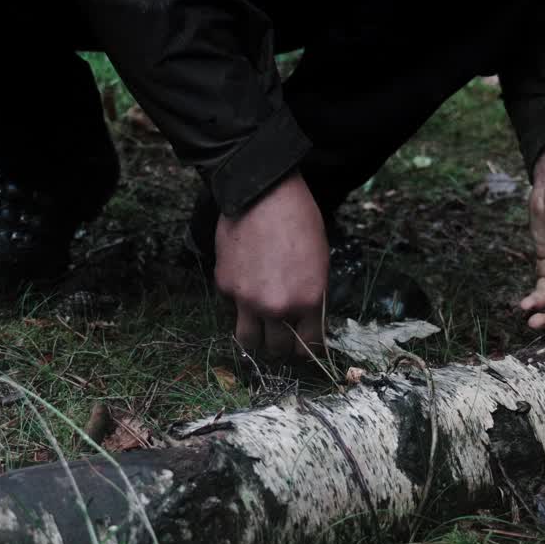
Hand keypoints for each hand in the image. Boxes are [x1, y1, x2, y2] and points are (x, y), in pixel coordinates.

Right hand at [215, 171, 328, 358]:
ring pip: (248, 341)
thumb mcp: (320, 262)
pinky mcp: (225, 287)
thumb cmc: (300, 221)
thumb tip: (303, 319)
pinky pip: (231, 307)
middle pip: (277, 348)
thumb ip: (311, 296)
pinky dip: (238, 302)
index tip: (303, 347)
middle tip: (280, 335)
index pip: (308, 346)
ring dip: (255, 337)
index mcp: (308, 300)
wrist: (263, 194)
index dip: (306, 349)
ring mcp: (247, 300)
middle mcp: (277, 307)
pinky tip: (245, 282)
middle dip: (280, 345)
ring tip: (258, 326)